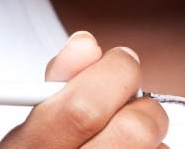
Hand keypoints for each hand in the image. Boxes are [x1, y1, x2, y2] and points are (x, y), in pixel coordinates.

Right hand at [0, 31, 169, 147]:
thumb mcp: (34, 123)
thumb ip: (60, 81)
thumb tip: (85, 45)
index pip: (84, 108)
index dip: (114, 73)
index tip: (121, 64)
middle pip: (134, 130)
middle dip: (143, 105)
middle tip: (131, 103)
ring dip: (150, 137)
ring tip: (123, 140)